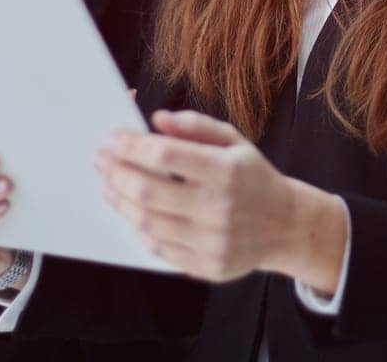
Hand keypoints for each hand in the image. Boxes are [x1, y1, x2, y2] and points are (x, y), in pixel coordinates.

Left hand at [97, 110, 346, 292]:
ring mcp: (212, 241)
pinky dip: (138, 229)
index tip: (112, 138)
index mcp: (227, 171)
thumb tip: (157, 119)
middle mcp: (219, 208)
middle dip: (116, 172)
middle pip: (149, 191)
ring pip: (148, 222)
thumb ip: (196, 126)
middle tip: (101, 160)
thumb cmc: (254, 177)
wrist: (286, 225)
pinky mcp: (207, 266)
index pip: (166, 156)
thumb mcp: (235, 142)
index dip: (132, 146)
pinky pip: (160, 248)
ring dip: (120, 201)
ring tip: (108, 185)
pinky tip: (130, 211)